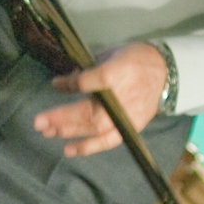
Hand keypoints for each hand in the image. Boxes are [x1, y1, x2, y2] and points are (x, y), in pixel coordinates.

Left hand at [33, 42, 167, 157]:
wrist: (165, 73)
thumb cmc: (134, 59)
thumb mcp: (109, 54)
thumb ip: (87, 69)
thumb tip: (64, 82)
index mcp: (117, 72)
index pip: (88, 82)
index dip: (69, 85)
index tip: (55, 84)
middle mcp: (122, 97)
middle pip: (89, 112)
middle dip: (62, 118)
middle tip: (39, 122)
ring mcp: (127, 116)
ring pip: (95, 128)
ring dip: (68, 131)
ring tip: (47, 131)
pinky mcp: (130, 128)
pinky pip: (108, 141)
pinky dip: (88, 147)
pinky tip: (68, 150)